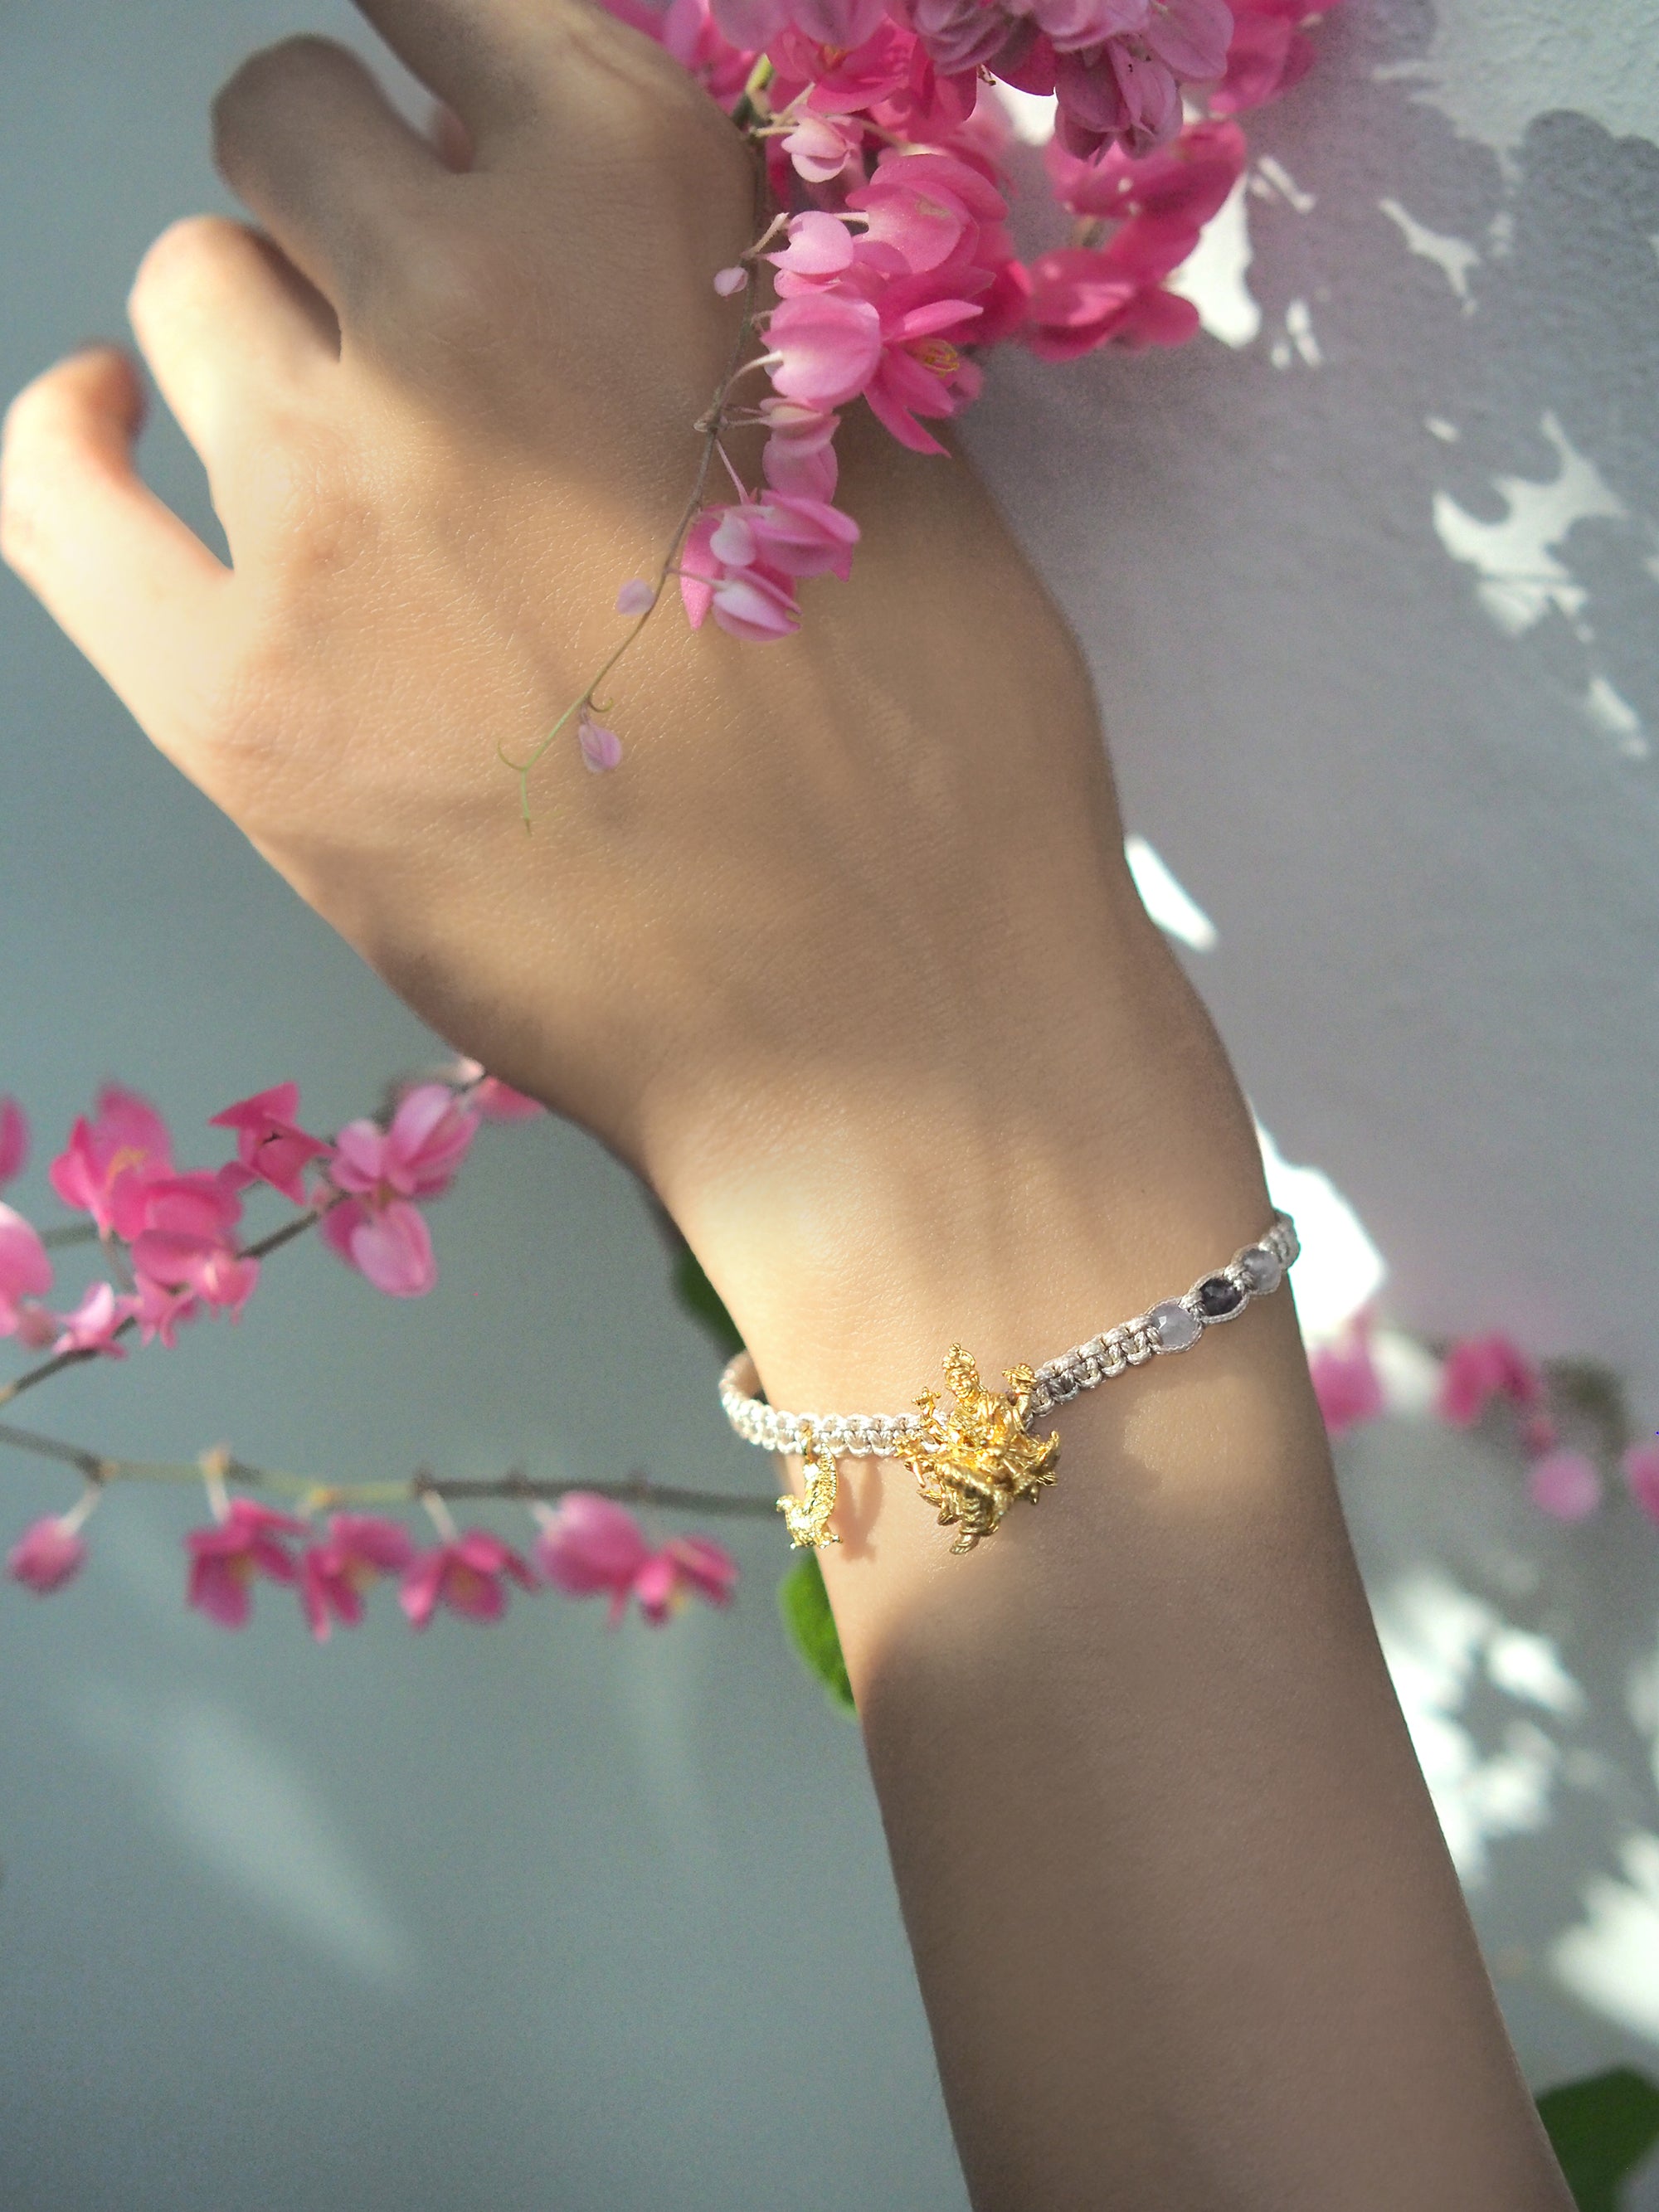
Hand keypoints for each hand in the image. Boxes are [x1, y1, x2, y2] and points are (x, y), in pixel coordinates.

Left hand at [2, 0, 1265, 1402]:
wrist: (901, 1037)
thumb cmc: (943, 765)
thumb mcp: (883, 450)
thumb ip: (711, 293)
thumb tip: (574, 209)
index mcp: (649, 205)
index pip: (453, 1)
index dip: (454, 76)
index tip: (457, 147)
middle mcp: (462, 310)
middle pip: (288, 129)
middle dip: (357, 210)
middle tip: (435, 343)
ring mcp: (327, 507)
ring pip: (185, 291)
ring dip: (265, 342)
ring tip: (363, 471)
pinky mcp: (234, 702)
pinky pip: (47, 482)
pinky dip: (77, 441)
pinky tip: (123, 438)